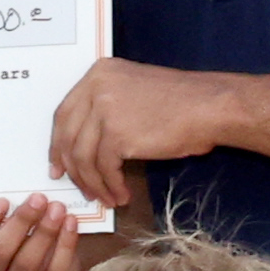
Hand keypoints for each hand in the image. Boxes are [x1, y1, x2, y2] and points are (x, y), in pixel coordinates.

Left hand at [46, 59, 235, 210]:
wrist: (211, 106)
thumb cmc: (183, 102)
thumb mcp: (134, 91)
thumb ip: (106, 106)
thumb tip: (84, 142)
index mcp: (99, 73)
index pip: (65, 112)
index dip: (59, 141)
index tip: (58, 162)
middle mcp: (96, 87)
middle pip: (68, 135)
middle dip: (70, 166)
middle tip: (73, 185)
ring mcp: (105, 110)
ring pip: (84, 157)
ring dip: (93, 182)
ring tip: (105, 196)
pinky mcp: (117, 134)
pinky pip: (104, 168)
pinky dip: (111, 186)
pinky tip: (121, 194)